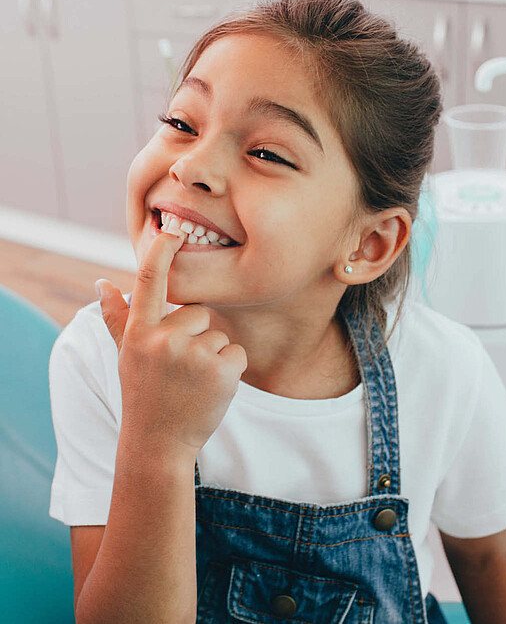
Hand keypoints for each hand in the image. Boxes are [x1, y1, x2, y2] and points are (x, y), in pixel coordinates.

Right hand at [96, 230, 247, 453]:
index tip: (172, 228)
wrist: (158, 444)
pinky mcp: (220, 371)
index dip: (161, 251)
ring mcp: (193, 355)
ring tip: (192, 383)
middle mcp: (163, 339)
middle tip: (180, 369)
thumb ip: (117, 318)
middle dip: (196, 336)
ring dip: (212, 356)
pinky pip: (237, 352)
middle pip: (199, 312)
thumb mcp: (126, 356)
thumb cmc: (143, 394)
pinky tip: (211, 389)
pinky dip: (230, 370)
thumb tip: (102, 283)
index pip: (148, 280)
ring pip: (219, 335)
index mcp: (139, 332)